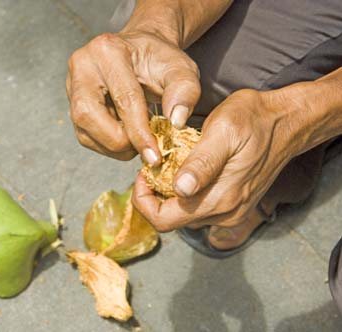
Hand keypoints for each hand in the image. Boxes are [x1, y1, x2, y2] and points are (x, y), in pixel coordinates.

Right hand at [66, 31, 199, 164]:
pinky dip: (107, 145)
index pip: (123, 99)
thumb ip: (184, 91)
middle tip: (144, 148)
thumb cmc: (160, 61)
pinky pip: (84, 135)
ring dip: (113, 146)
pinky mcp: (71, 104)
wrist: (141, 53)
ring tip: (138, 140)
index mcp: (108, 50)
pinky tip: (126, 136)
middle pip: (88, 115)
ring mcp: (71, 85)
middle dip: (118, 141)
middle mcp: (82, 66)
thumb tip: (177, 122)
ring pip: (83, 130)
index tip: (155, 156)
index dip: (139, 132)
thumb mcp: (180, 69)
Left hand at [133, 88, 300, 230]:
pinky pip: (199, 209)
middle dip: (153, 196)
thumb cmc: (253, 119)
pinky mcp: (235, 206)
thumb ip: (201, 163)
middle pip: (170, 220)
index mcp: (219, 198)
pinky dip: (185, 195)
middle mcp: (225, 213)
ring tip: (169, 166)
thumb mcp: (223, 130)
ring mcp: (231, 212)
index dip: (143, 200)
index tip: (143, 174)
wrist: (287, 122)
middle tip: (153, 168)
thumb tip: (180, 189)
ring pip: (183, 216)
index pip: (163, 220)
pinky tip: (187, 172)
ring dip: (169, 195)